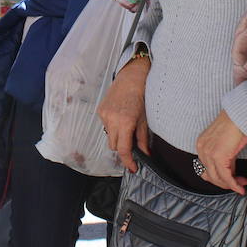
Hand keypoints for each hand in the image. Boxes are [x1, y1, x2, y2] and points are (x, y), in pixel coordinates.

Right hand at [101, 57, 150, 172]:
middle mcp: (112, 120)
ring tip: (126, 127)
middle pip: (114, 146)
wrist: (131, 78)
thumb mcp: (145, 120)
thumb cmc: (142, 97)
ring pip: (108, 137)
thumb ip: (143, 140)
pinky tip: (120, 117)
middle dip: (123, 148)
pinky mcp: (100, 110)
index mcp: (125, 123)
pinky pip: (105, 126)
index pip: (124, 150)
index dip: (128, 162)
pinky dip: (112, 127)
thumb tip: (146, 155)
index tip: (133, 168)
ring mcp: (104, 115)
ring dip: (117, 137)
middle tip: (132, 144)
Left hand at [194, 112, 246, 194]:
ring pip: (217, 178)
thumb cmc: (236, 123)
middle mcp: (202, 149)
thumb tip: (231, 171)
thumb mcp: (226, 143)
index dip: (219, 177)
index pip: (206, 168)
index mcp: (201, 144)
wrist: (241, 114)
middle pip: (210, 175)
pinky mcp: (218, 157)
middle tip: (239, 183)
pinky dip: (233, 184)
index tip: (231, 179)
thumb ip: (225, 157)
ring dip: (231, 184)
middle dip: (225, 182)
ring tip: (242, 183)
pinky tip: (240, 187)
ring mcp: (208, 153)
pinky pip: (225, 176)